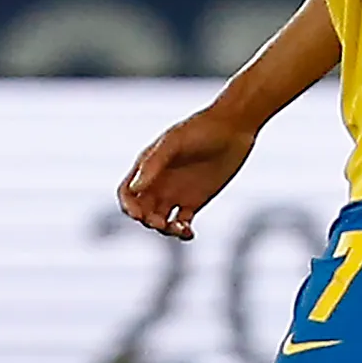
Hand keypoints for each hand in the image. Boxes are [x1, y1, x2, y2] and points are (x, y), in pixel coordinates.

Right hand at [119, 106, 258, 239]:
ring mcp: (176, 193)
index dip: (128, 206)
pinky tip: (189, 233)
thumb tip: (135, 188)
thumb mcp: (174, 143)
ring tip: (178, 229)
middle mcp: (158, 183)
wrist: (233, 129)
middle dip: (147, 221)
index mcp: (147, 168)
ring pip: (160, 221)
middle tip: (161, 223)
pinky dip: (182, 233)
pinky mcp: (194, 202)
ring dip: (164, 230)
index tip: (138, 215)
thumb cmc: (200, 129)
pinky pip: (181, 224)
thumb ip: (154, 164)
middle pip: (142, 211)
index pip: (127, 193)